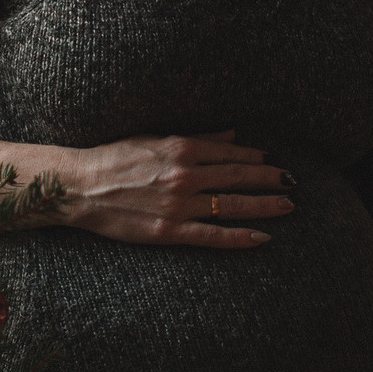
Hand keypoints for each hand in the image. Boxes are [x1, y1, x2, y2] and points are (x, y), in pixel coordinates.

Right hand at [0, 130, 293, 247]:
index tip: (275, 162)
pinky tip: (262, 238)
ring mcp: (177, 204)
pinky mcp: (168, 230)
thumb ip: (197, 138)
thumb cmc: (114, 158)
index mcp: (181, 147)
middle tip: (293, 183)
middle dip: (269, 180)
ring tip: (288, 206)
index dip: (257, 158)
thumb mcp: (155, 139)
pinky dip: (239, 236)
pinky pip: (211, 235)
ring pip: (231, 204)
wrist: (79, 186)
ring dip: (264, 205)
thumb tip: (232, 134)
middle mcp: (184, 174)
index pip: (231, 153)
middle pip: (238, 177)